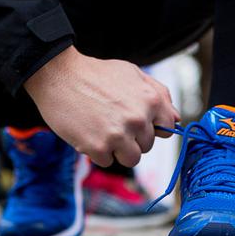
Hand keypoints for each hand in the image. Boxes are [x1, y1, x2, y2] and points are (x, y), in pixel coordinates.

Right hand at [23, 46, 179, 167]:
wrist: (58, 74)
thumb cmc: (96, 74)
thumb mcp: (133, 74)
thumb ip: (159, 95)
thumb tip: (176, 120)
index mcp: (151, 101)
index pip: (167, 129)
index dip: (152, 127)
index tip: (137, 122)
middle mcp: (138, 119)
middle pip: (147, 146)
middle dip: (132, 137)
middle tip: (111, 120)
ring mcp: (119, 135)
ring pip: (131, 159)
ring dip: (118, 150)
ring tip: (102, 130)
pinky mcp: (98, 148)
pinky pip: (107, 162)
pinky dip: (98, 152)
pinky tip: (88, 133)